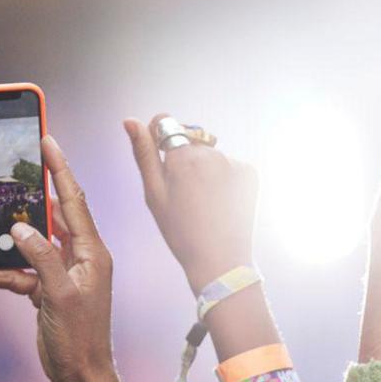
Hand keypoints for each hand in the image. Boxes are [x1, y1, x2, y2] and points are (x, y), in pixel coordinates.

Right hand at [0, 135, 115, 381]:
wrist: (80, 375)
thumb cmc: (80, 337)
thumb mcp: (60, 295)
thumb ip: (42, 258)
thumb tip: (21, 229)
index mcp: (92, 252)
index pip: (73, 200)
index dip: (60, 169)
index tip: (47, 140)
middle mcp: (79, 257)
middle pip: (49, 216)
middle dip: (27, 198)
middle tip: (7, 172)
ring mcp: (62, 273)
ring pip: (28, 246)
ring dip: (3, 244)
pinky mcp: (46, 290)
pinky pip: (19, 274)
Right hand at [124, 116, 258, 291]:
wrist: (220, 261)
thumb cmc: (181, 231)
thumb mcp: (154, 194)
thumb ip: (143, 153)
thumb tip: (129, 120)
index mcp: (183, 156)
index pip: (167, 123)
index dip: (159, 136)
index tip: (161, 155)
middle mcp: (211, 153)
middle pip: (190, 141)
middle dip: (184, 158)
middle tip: (184, 194)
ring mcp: (234, 162)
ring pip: (210, 154)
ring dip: (205, 169)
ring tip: (204, 202)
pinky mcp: (250, 172)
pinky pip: (230, 165)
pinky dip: (224, 178)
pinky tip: (220, 203)